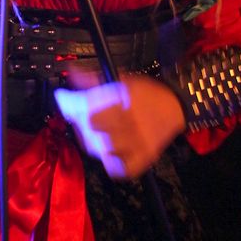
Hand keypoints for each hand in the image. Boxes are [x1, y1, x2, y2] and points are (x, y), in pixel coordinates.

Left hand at [54, 75, 185, 178]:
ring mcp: (138, 142)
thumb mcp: (120, 79)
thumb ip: (94, 79)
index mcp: (123, 99)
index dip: (70, 102)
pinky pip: (120, 168)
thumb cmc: (146, 92)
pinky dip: (111, 162)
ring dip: (93, 140)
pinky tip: (109, 151)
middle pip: (92, 126)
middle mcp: (130, 122)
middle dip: (81, 119)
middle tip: (81, 115)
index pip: (87, 104)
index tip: (64, 99)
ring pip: (102, 148)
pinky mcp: (144, 158)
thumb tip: (71, 72)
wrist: (176, 105)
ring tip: (95, 132)